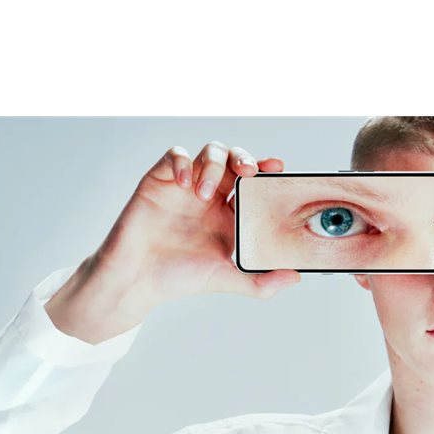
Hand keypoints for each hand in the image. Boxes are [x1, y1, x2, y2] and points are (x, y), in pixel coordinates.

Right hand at [46, 142, 300, 342]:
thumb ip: (262, 281)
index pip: (254, 183)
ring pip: (209, 152)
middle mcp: (211, 195)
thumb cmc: (180, 277)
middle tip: (248, 171)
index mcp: (230, 213)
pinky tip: (185, 183)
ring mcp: (186, 185)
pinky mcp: (159, 180)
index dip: (267, 171)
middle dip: (244, 158)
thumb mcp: (227, 279)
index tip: (279, 169)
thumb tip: (295, 277)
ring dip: (213, 166)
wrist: (138, 279)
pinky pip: (175, 155)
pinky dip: (183, 162)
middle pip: (234, 159)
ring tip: (205, 194)